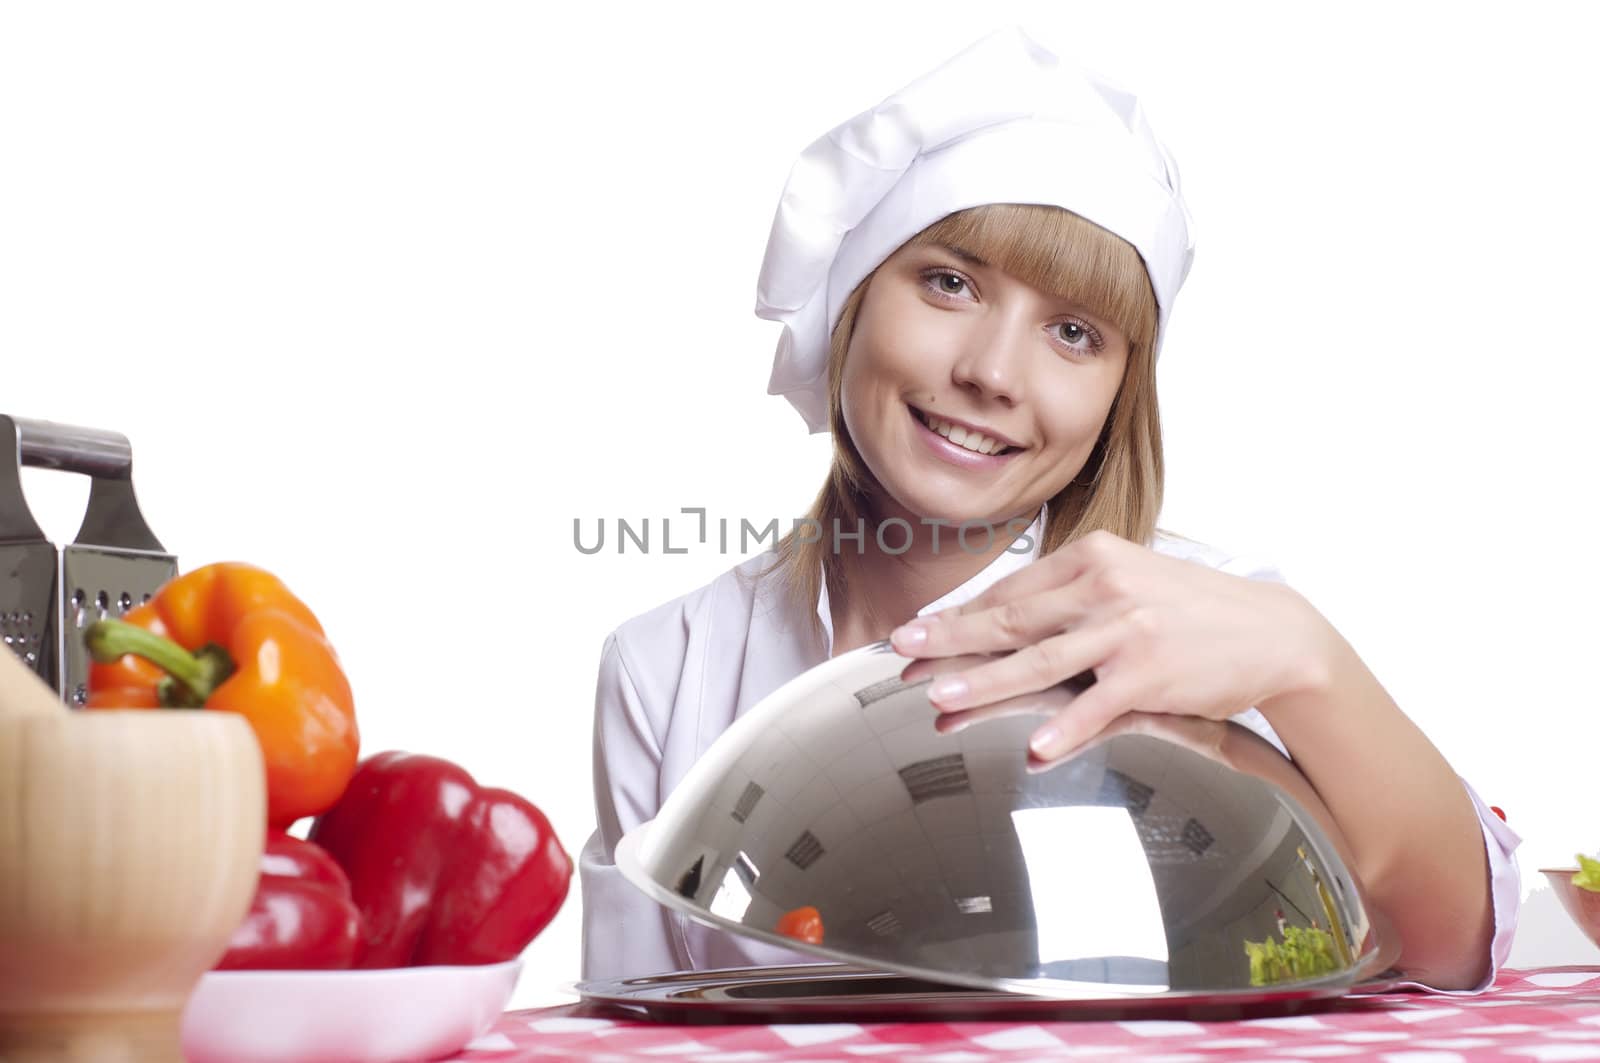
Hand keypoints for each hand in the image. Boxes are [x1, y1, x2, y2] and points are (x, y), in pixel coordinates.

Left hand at [890, 530, 1330, 765]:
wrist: (1275, 632)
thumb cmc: (1195, 611)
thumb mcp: (1131, 579)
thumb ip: (1074, 593)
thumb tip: (1012, 616)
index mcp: (1093, 556)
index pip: (1012, 588)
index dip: (960, 612)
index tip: (920, 626)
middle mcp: (1104, 585)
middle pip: (1012, 618)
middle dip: (950, 639)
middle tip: (903, 650)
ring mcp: (1127, 628)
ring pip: (1040, 660)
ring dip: (985, 681)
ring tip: (942, 697)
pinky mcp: (1152, 672)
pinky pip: (1097, 706)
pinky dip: (1065, 729)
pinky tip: (1034, 748)